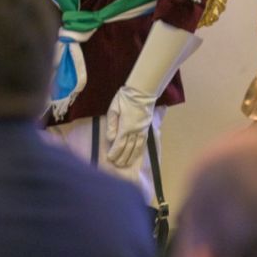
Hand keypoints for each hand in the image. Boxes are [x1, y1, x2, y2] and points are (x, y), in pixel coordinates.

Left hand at [106, 21, 200, 167]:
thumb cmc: (124, 98)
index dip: (114, 152)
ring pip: (136, 148)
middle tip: (115, 165)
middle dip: (121, 158)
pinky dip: (139, 151)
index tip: (110, 158)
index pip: (119, 143)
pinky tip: (136, 156)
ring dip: (130, 157)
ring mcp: (142, 130)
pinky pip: (143, 143)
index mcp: (126, 126)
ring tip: (125, 164)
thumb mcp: (113, 108)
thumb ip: (111, 124)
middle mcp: (135, 131)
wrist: (142, 91)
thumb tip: (110, 138)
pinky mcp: (146, 128)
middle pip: (128, 148)